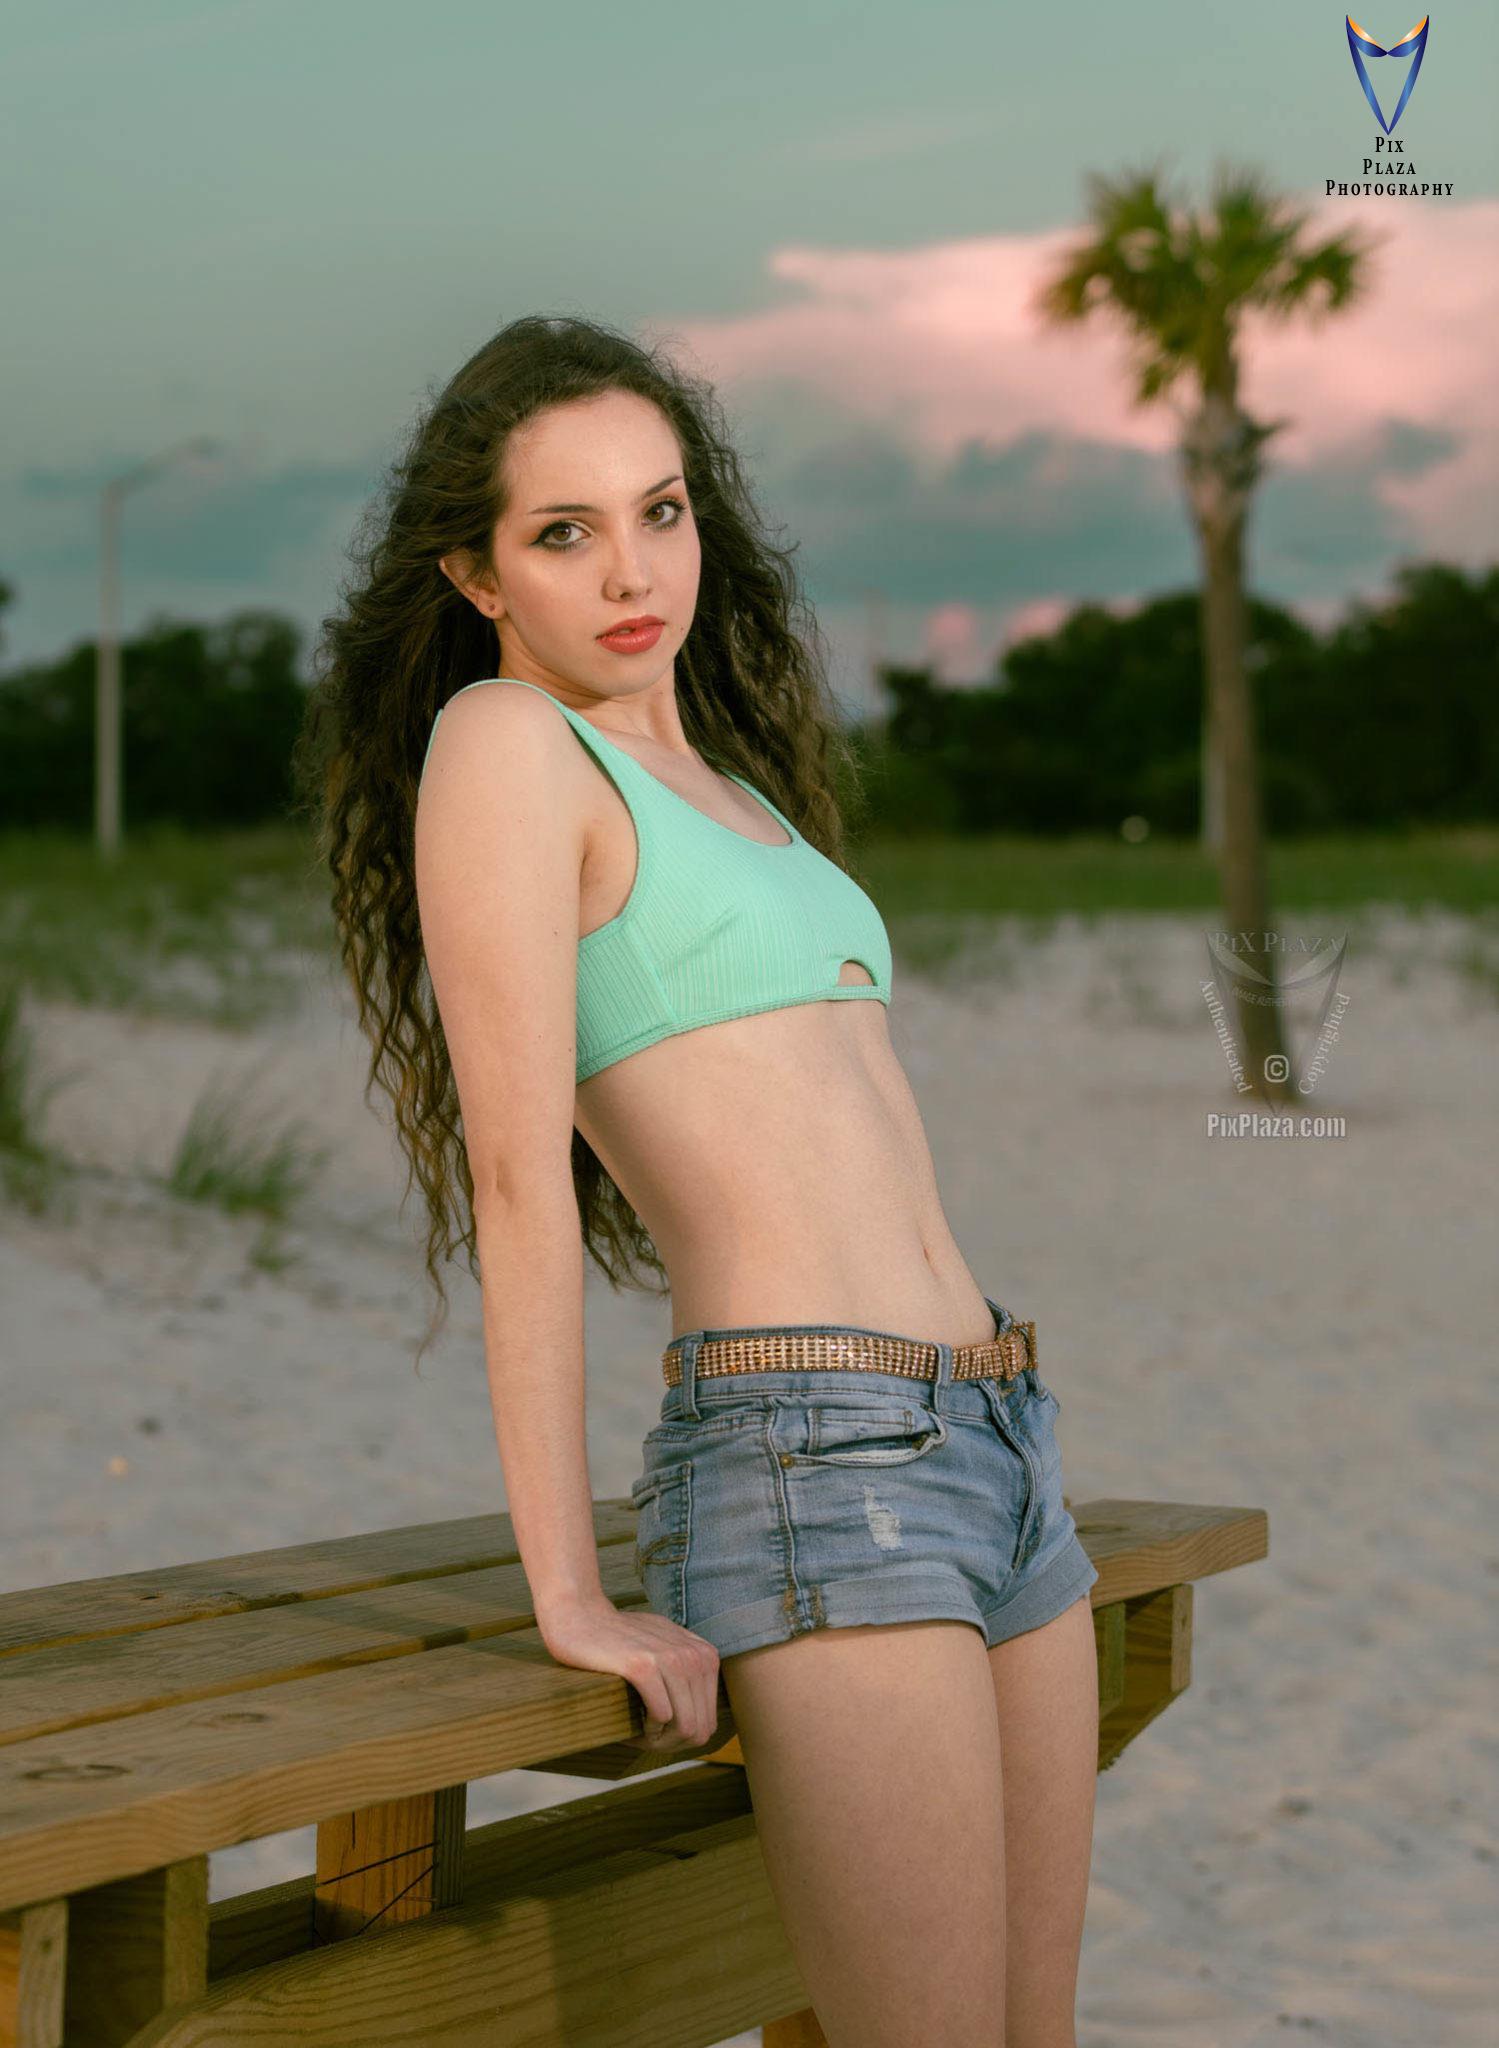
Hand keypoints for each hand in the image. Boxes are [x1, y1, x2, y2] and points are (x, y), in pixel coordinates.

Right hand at [537, 1595, 731, 1755]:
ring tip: (638, 1732)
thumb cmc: (621, 1640)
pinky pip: (662, 1715)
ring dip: (660, 1739)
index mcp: (705, 1656)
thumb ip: (687, 1673)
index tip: (658, 1733)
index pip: (709, 1720)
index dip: (683, 1737)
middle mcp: (694, 1656)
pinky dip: (647, 1728)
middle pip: (700, 1728)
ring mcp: (671, 1658)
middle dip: (672, 1743)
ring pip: (685, 1726)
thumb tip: (699, 1724)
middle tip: (646, 1740)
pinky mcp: (643, 1666)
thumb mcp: (665, 1647)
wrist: (581, 1616)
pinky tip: (633, 1717)